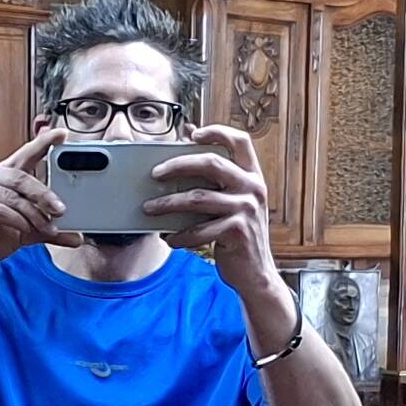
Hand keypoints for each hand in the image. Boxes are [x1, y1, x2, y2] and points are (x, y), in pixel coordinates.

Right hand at [0, 125, 65, 280]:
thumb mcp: (28, 232)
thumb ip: (50, 230)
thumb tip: (76, 237)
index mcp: (1, 174)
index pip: (25, 153)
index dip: (43, 142)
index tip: (62, 134)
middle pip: (20, 177)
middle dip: (44, 194)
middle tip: (62, 210)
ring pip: (11, 195)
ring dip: (33, 214)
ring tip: (47, 228)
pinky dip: (16, 220)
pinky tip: (25, 229)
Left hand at [141, 123, 288, 317]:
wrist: (256, 273)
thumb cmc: (237, 235)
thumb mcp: (234, 204)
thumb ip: (217, 182)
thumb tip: (181, 158)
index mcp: (252, 176)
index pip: (240, 141)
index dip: (217, 131)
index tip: (193, 133)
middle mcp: (253, 188)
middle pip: (211, 163)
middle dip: (177, 165)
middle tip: (155, 174)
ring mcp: (247, 210)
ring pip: (198, 198)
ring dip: (168, 204)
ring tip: (149, 209)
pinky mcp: (237, 232)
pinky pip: (199, 230)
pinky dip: (180, 235)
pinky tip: (169, 238)